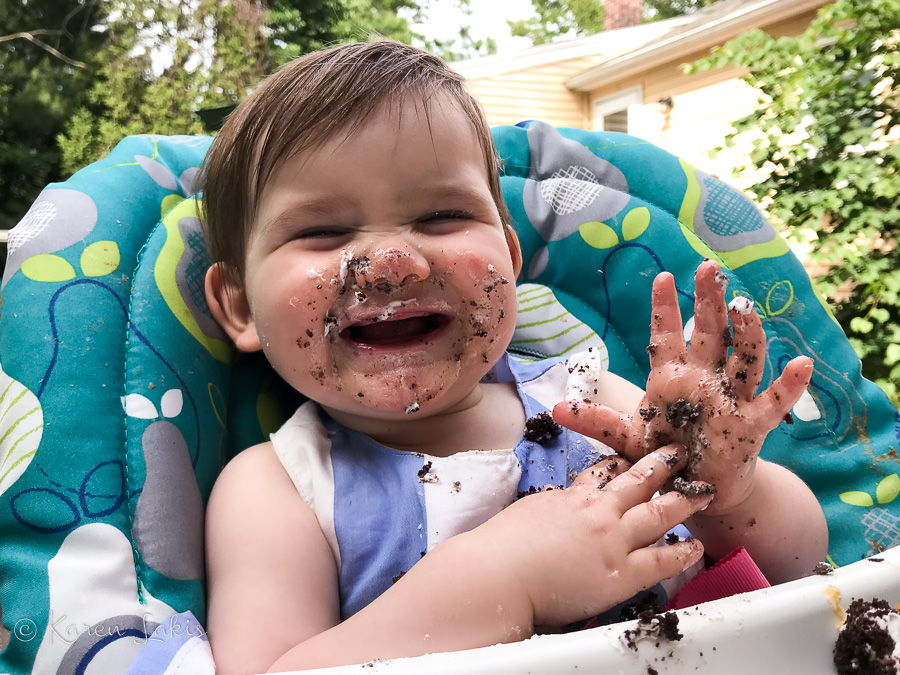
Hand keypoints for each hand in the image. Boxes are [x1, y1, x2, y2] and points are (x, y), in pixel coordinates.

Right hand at [476, 447, 710, 626]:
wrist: (500, 572)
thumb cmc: (500, 546)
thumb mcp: (527, 513)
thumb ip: (549, 508)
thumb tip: (553, 506)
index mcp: (573, 497)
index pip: (603, 473)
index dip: (622, 464)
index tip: (634, 457)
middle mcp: (598, 512)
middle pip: (638, 481)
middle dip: (662, 465)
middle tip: (681, 454)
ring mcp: (613, 540)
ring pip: (657, 514)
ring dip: (683, 501)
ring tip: (703, 493)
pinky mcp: (621, 573)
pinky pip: (660, 560)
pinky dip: (681, 553)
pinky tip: (696, 548)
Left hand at [553, 260, 812, 514]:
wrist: (694, 492)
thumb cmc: (663, 458)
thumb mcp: (627, 441)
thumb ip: (598, 422)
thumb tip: (556, 409)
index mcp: (670, 379)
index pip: (667, 335)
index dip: (665, 308)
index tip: (663, 276)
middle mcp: (703, 380)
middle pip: (709, 333)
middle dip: (709, 301)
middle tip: (709, 268)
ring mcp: (730, 399)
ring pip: (743, 357)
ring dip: (747, 332)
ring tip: (746, 307)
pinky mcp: (751, 425)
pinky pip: (772, 402)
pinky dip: (787, 385)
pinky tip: (801, 364)